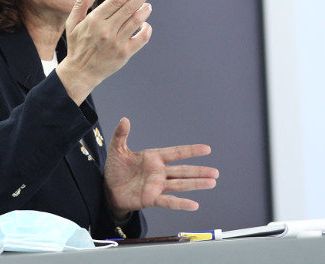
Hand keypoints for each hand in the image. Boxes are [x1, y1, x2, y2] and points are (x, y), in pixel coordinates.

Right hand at [56, 0, 157, 104]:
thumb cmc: (77, 45)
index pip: (116, 0)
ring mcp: (116, 42)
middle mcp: (106, 30)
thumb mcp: (72, 24)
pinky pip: (141, 39)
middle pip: (129, 7)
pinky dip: (147, 30)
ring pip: (136, 21)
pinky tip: (146, 24)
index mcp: (94, 20)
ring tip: (148, 4)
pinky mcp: (124, 54)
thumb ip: (80, 4)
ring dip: (145, 10)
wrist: (80, 72)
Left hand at [103, 117, 218, 219]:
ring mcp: (157, 186)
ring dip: (196, 184)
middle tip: (216, 172)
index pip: (175, 153)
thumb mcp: (117, 150)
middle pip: (183, 171)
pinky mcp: (151, 199)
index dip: (190, 151)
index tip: (206, 149)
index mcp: (153, 158)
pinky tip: (194, 204)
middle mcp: (159, 172)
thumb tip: (124, 119)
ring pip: (180, 184)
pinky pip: (168, 201)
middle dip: (199, 171)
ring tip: (212, 182)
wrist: (108, 189)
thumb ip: (121, 135)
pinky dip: (181, 203)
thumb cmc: (115, 168)